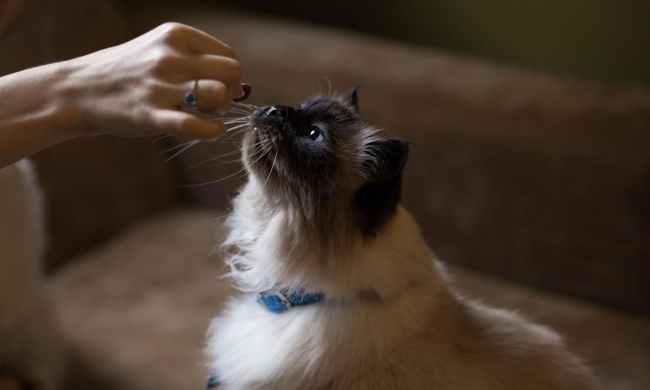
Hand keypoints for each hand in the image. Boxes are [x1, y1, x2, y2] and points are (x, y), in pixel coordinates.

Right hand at [57, 22, 243, 138]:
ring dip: (221, 108)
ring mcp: (160, 85)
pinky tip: (212, 130)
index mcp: (174, 35)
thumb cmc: (126, 72)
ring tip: (207, 113)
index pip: (228, 55)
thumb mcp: (158, 50)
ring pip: (219, 93)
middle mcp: (169, 56)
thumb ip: (195, 60)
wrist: (77, 90)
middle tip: (216, 103)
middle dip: (232, 90)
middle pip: (231, 71)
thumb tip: (241, 85)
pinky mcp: (150, 115)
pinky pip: (195, 125)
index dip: (231, 76)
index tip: (221, 87)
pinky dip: (213, 130)